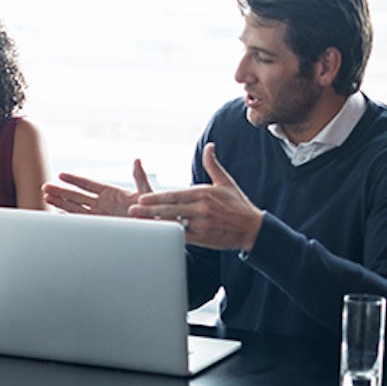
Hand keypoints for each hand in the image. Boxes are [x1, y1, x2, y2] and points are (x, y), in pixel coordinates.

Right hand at [42, 160, 151, 216]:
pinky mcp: (100, 227)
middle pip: (76, 196)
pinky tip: (58, 217)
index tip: (61, 175)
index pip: (88, 184)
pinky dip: (69, 220)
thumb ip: (139, 177)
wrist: (154, 231)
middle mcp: (102, 204)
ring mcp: (99, 216)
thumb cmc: (152, 211)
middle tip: (45, 187)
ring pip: (75, 208)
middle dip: (61, 192)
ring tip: (46, 198)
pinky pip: (81, 223)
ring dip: (61, 203)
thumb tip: (137, 160)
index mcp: (110, 192)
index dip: (74, 180)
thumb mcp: (146, 192)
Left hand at [128, 143, 263, 250]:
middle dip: (149, 210)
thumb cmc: (238, 205)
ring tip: (139, 223)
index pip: (175, 195)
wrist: (253, 228)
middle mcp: (201, 209)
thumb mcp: (226, 182)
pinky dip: (168, 236)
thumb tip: (209, 146)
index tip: (142, 198)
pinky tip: (156, 236)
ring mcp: (202, 225)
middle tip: (132, 209)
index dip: (157, 198)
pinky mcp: (203, 239)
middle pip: (170, 209)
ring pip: (174, 224)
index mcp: (203, 194)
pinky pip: (182, 238)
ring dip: (155, 224)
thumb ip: (212, 165)